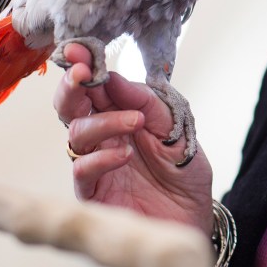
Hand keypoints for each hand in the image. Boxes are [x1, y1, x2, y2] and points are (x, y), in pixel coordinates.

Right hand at [54, 43, 212, 234]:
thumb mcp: (175, 128)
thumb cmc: (184, 172)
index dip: (83, 65)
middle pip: (71, 107)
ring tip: (134, 122)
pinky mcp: (95, 194)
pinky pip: (84, 171)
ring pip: (77, 134)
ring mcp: (96, 164)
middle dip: (72, 86)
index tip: (79, 49)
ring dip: (104, 121)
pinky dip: (102, 158)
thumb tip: (113, 77)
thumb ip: (146, 102)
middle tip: (84, 74)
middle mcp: (102, 137)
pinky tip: (124, 154)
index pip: (93, 85)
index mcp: (119, 114)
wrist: (196, 217)